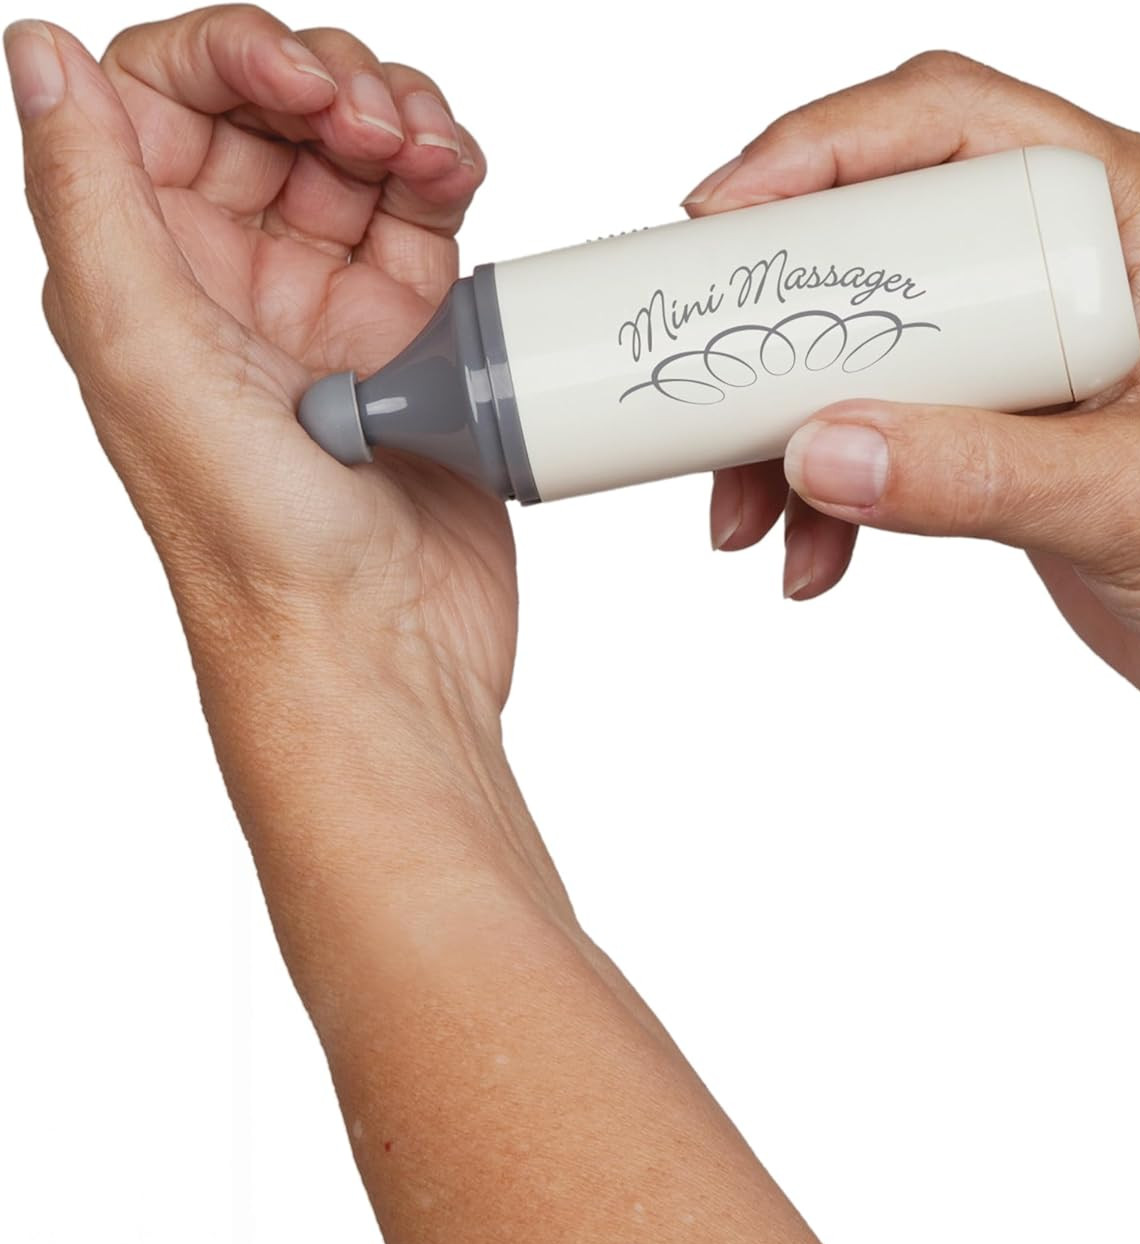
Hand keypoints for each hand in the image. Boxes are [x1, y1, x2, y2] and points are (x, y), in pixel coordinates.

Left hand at [6, 7, 511, 724]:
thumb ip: (89, 197)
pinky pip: (428, 218)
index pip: (161, 99)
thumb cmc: (262, 546)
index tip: (293, 83)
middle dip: (329, 86)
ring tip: (429, 159)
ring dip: (400, 121)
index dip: (227, 57)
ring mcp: (328, 312)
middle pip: (269, 111)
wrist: (381, 649)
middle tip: (371, 133)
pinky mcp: (412, 341)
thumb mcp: (144, 357)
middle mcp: (229, 286)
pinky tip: (459, 185)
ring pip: (358, 153)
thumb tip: (36, 53)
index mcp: (143, 278)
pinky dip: (450, 178)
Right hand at [686, 53, 1139, 839]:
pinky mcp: (1008, 427)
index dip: (822, 148)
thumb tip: (817, 452)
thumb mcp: (1134, 505)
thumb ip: (975, 475)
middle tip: (707, 361)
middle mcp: (1075, 262)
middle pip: (883, 228)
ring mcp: (1035, 346)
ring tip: (739, 516)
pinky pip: (887, 426)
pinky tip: (811, 557)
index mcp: (1132, 218)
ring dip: (787, 422)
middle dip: (782, 309)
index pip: (950, 123)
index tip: (722, 214)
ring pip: (867, 338)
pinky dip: (834, 489)